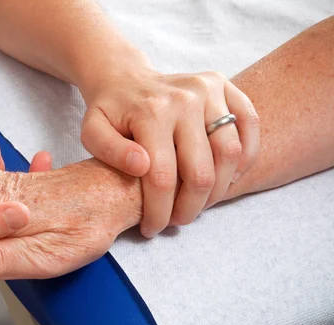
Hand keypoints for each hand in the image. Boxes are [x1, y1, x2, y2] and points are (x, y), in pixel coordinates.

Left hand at [78, 57, 259, 237]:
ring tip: (200, 203)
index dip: (160, 212)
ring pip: (230, 153)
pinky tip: (226, 178)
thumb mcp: (92, 132)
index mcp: (151, 112)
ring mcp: (209, 89)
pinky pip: (250, 125)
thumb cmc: (109, 112)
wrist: (125, 78)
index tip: (152, 228)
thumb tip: (142, 165)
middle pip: (201, 172)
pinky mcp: (225, 85)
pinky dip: (246, 157)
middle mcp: (185, 98)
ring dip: (218, 190)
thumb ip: (110, 151)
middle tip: (177, 220)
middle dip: (189, 209)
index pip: (164, 177)